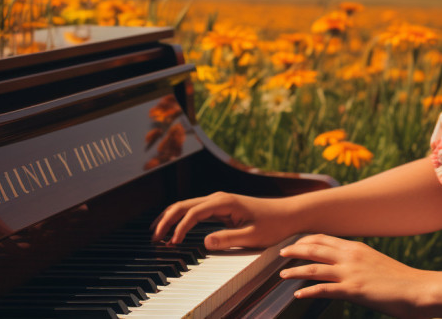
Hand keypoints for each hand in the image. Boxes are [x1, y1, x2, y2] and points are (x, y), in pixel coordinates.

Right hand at [151, 192, 298, 248]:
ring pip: (186, 206)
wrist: (288, 214)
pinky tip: (174, 229)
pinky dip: (180, 219)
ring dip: (170, 218)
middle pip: (183, 205)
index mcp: (224, 202)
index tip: (172, 243)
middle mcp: (218, 198)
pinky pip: (194, 211)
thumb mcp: (252, 236)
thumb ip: (228, 239)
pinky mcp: (220, 207)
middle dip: (165, 220)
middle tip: (153, 237)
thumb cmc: (274, 223)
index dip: (179, 228)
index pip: (192, 213)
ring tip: (157, 233)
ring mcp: (218, 202)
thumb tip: (204, 241)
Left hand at [279, 234, 431, 318]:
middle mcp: (350, 256)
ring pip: (314, 268)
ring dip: (295, 270)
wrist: (417, 289)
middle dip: (294, 250)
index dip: (306, 241)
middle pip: (315, 249)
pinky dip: (307, 291)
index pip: (324, 239)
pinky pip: (324, 290)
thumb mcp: (375, 262)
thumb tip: (346, 265)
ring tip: (282, 274)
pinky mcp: (353, 290)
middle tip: (280, 253)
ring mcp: (351, 273)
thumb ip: (358, 261)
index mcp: (356, 247)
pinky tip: (297, 295)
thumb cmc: (399, 279)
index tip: (294, 244)